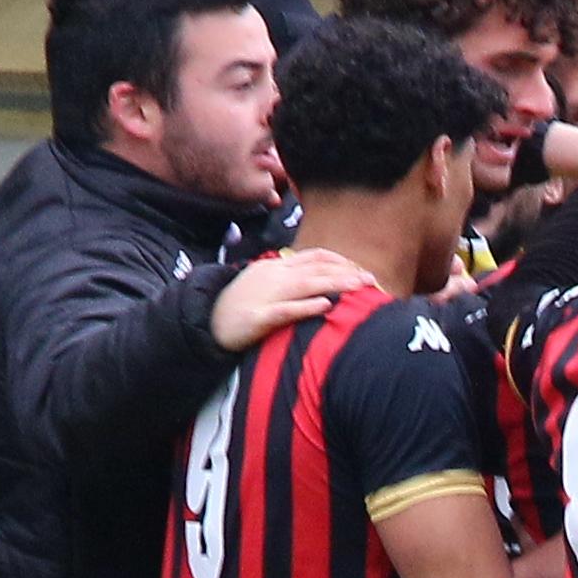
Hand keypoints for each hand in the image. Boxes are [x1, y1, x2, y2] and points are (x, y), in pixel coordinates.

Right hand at [212, 246, 374, 351]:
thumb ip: (291, 280)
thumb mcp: (265, 284)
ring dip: (335, 284)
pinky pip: (285, 310)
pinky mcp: (258, 318)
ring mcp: (265, 295)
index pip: (315, 257)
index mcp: (276, 266)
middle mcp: (273, 276)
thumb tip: (321, 283)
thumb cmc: (240, 305)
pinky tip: (325, 306)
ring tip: (359, 287)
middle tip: (371, 281)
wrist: (205, 320)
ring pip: (306, 285)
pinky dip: (306, 306)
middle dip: (346, 273)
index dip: (341, 262)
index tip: (361, 271)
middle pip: (316, 269)